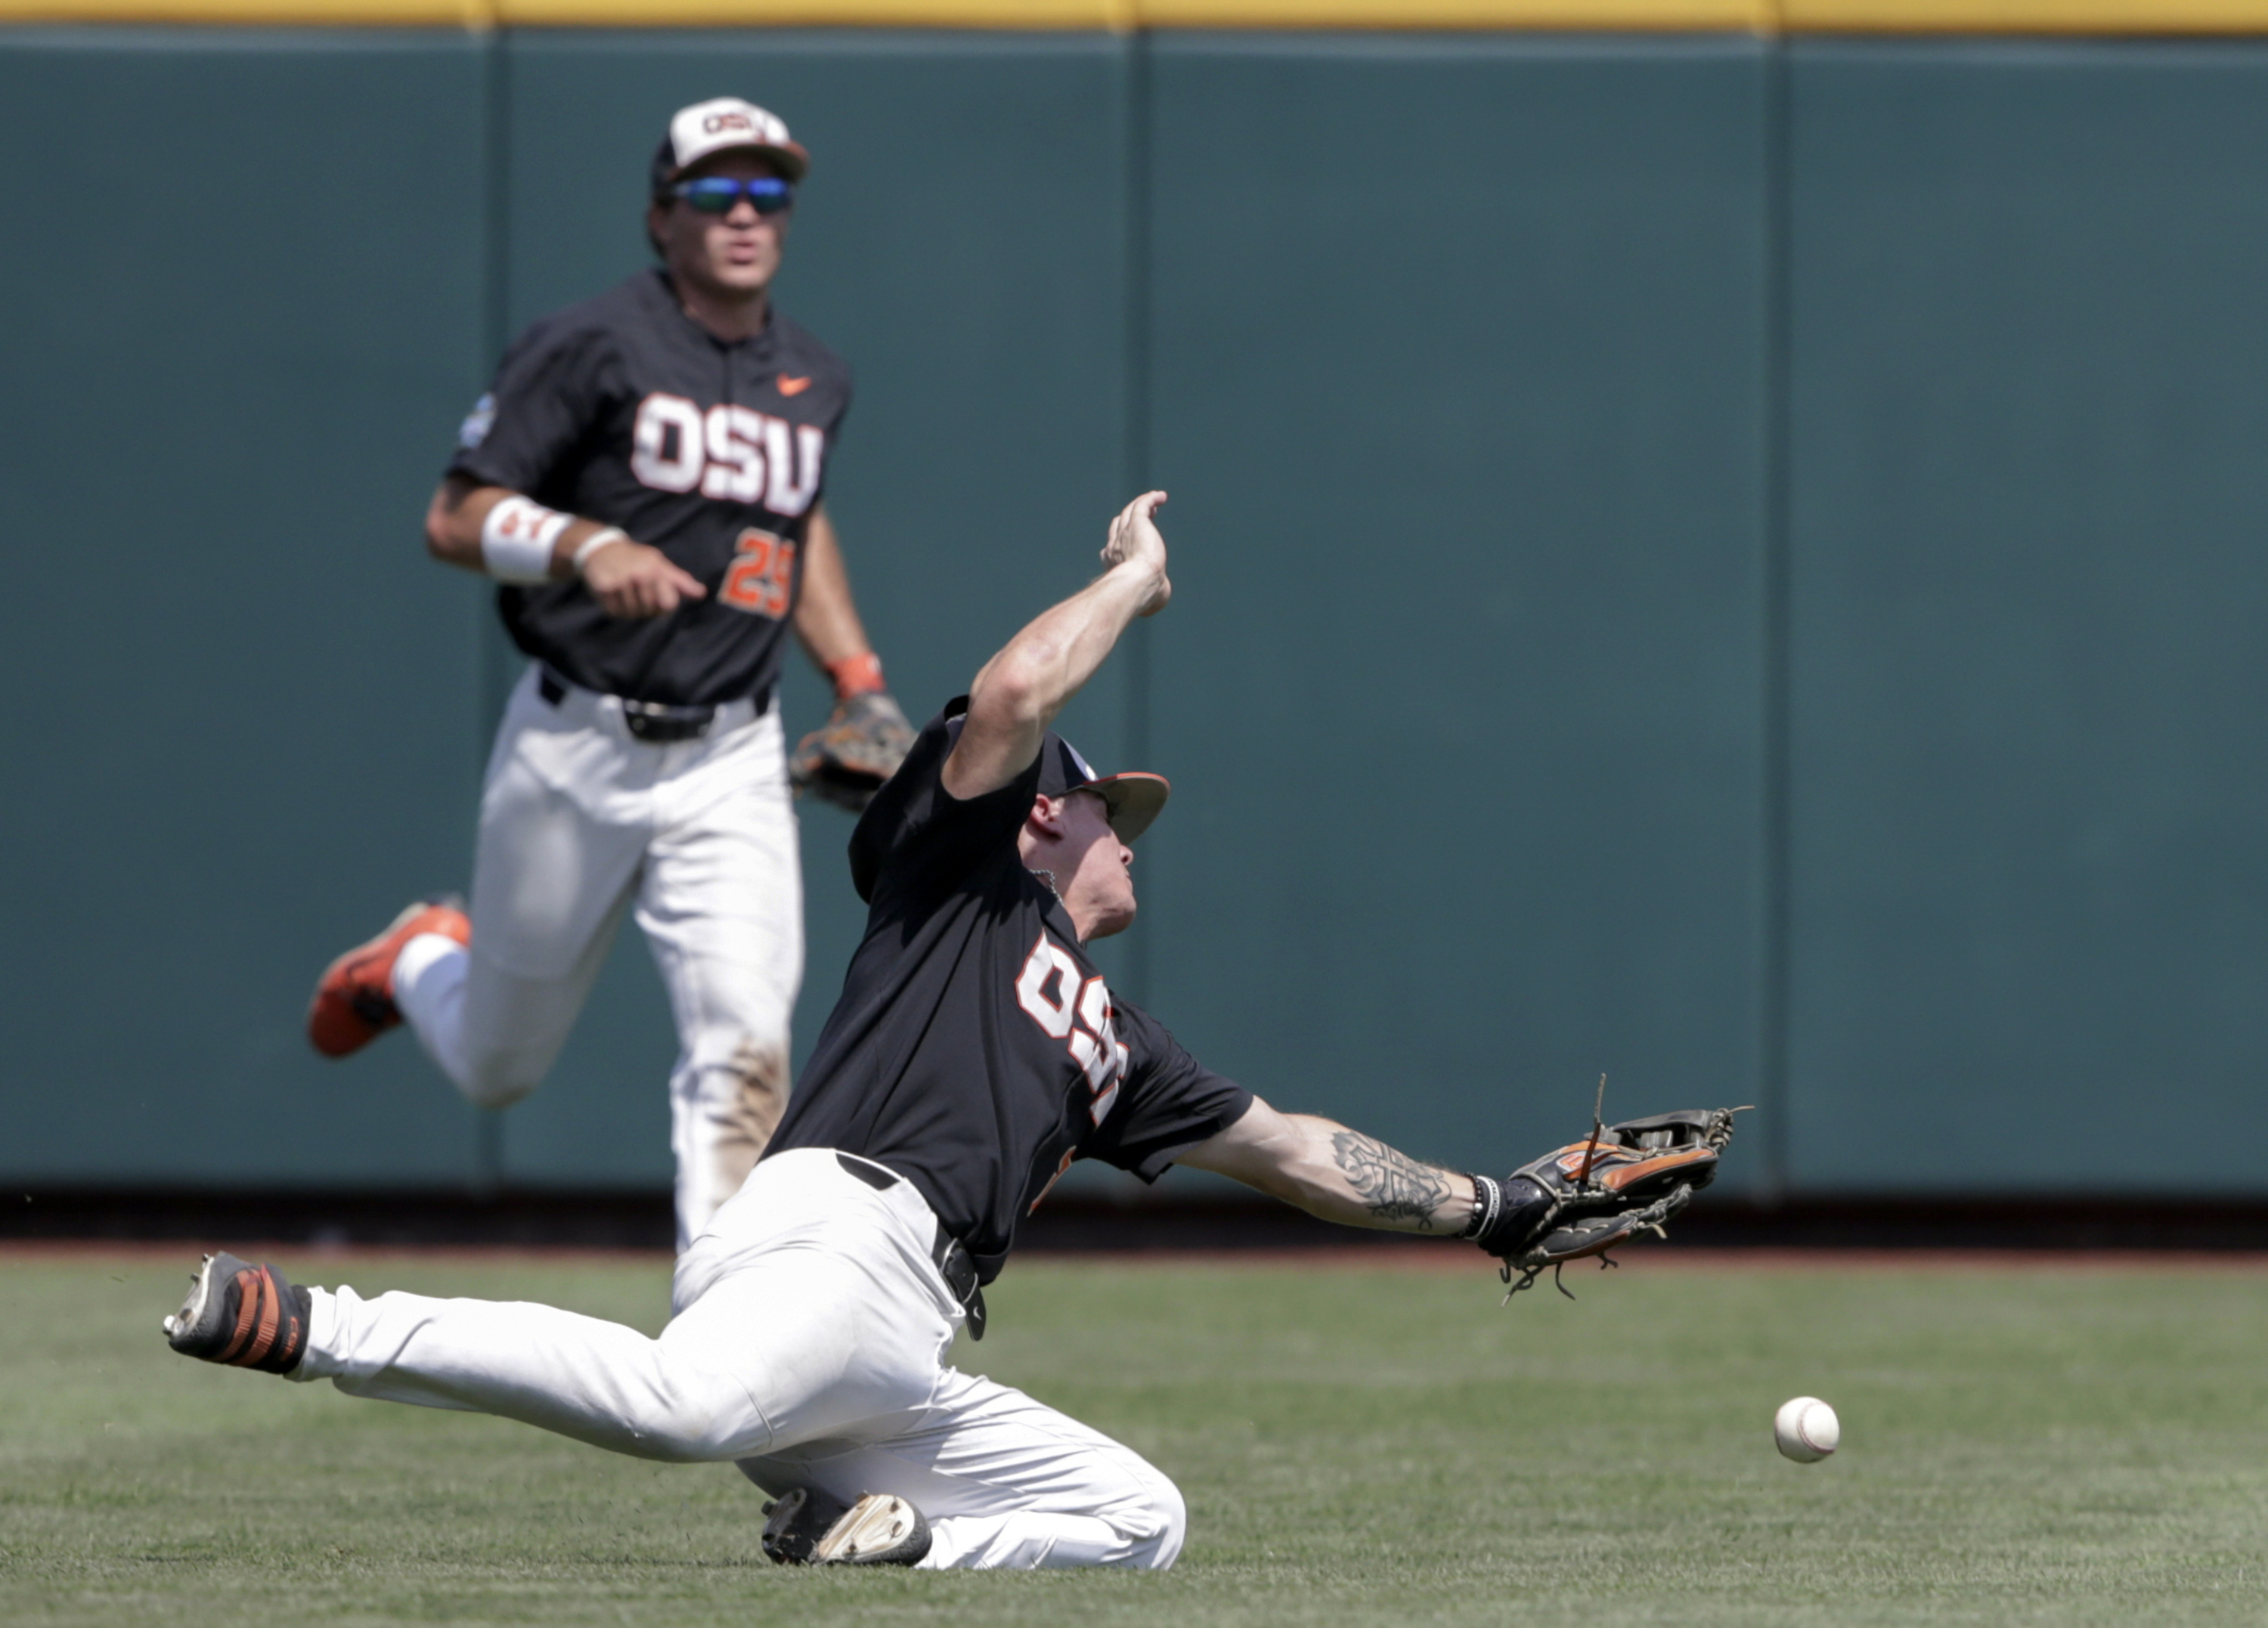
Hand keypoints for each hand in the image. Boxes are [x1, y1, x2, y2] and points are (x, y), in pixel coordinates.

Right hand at [578, 536, 706, 618]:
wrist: (600, 548)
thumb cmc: (635, 558)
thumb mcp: (659, 563)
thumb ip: (680, 580)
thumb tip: (702, 593)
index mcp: (656, 569)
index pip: (669, 604)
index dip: (665, 605)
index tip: (659, 595)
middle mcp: (639, 575)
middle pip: (650, 610)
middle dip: (646, 606)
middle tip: (638, 591)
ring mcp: (620, 582)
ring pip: (632, 614)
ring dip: (630, 608)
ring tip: (626, 592)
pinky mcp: (604, 588)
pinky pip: (616, 612)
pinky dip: (616, 608)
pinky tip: (615, 594)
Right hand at [1100, 490, 1171, 616]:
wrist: (1138, 584)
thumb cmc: (1143, 596)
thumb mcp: (1149, 599)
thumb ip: (1152, 597)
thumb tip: (1156, 602)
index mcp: (1114, 562)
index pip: (1112, 546)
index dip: (1119, 540)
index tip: (1128, 540)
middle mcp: (1116, 545)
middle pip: (1118, 523)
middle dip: (1128, 519)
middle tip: (1145, 516)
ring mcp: (1125, 532)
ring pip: (1129, 511)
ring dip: (1142, 504)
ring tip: (1156, 500)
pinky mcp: (1137, 522)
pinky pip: (1142, 504)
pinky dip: (1150, 498)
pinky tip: (1162, 497)